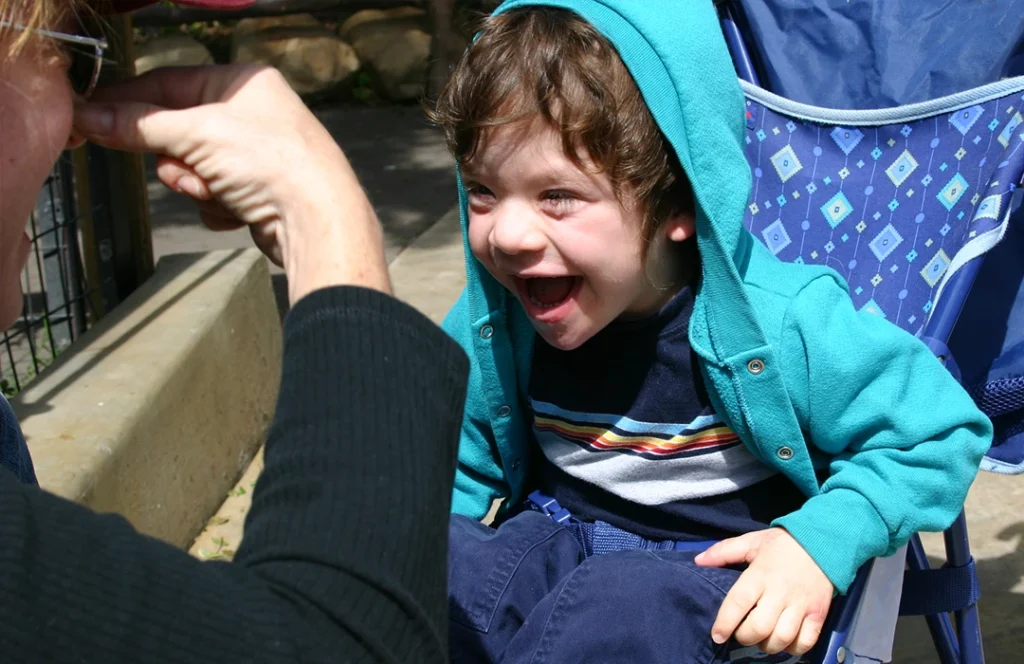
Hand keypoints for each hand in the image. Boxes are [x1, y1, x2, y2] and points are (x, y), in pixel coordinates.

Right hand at [72, 64, 389, 302]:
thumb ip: (139, 125)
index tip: (91, 116)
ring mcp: (257, 155)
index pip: (169, 83)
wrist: (317, 221)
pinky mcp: (259, 192)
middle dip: (176, 158)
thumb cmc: (270, 163)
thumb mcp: (196, 134)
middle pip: (178, 131)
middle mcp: (253, 114)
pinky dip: (216, 206)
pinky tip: (239, 211)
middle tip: (182, 169)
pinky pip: (213, 195)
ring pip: (192, 168)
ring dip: (196, 185)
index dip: (129, 102)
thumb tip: (89, 116)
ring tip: (218, 191)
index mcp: (243, 82)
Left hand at [694, 527, 832, 655]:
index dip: (725, 623)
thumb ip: (723, 551)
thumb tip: (698, 561)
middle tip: (741, 634)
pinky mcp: (819, 614)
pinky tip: (784, 642)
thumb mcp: (752, 541)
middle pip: (759, 627)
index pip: (738, 603)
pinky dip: (793, 649)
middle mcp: (780, 592)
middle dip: (745, 637)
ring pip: (782, 638)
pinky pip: (806, 641)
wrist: (824, 541)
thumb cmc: (783, 544)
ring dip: (768, 646)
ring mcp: (801, 605)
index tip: (717, 635)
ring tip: (761, 640)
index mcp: (760, 574)